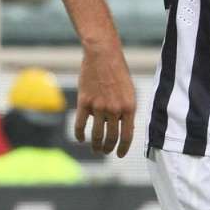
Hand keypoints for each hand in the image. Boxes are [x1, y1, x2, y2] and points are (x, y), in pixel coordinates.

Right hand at [74, 41, 136, 156]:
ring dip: (96, 145)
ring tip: (95, 149)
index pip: (127, 135)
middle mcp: (115, 109)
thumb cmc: (119, 72)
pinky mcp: (84, 102)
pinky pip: (80, 125)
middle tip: (105, 152)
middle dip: (108, 148)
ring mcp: (99, 107)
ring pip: (96, 134)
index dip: (123, 148)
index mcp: (129, 107)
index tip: (119, 155)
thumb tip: (122, 128)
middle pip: (111, 137)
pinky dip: (80, 135)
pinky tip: (80, 139)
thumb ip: (127, 110)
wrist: (103, 55)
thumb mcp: (130, 91)